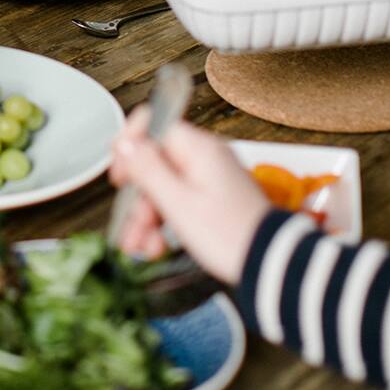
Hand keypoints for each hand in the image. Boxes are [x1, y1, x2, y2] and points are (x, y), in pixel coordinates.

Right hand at [108, 108, 271, 285]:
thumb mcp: (179, 203)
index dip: (129, 146)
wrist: (270, 265)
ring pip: (162, 187)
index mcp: (198, 149)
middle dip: (137, 198)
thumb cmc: (229, 235)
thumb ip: (148, 170)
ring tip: (140, 248)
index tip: (119, 175)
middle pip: (153, 163)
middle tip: (130, 228)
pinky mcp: (210, 201)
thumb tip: (123, 143)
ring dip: (146, 218)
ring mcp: (207, 179)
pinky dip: (163, 224)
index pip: (153, 124)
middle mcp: (203, 158)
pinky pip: (177, 203)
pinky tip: (156, 247)